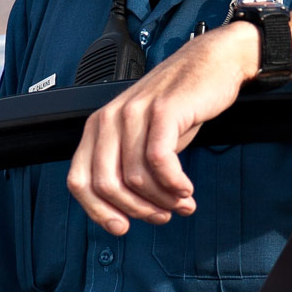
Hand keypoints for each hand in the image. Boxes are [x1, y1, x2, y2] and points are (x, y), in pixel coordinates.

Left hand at [67, 21, 258, 235]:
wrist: (213, 63)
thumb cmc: (180, 103)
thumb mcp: (143, 135)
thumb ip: (126, 164)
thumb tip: (123, 211)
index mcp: (98, 126)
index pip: (79, 180)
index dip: (97, 211)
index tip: (122, 227)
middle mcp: (110, 118)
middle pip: (105, 185)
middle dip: (136, 210)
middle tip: (162, 216)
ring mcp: (135, 112)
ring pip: (135, 178)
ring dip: (163, 201)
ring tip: (183, 203)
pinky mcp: (163, 111)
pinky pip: (159, 161)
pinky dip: (174, 184)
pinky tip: (186, 189)